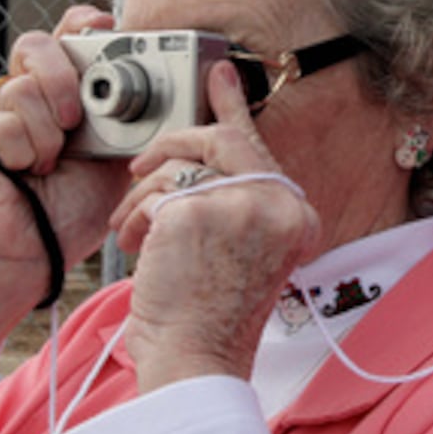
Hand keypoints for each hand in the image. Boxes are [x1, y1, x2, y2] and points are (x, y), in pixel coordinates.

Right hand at [0, 5, 130, 306]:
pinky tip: (25, 171)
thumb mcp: (124, 156)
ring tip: (50, 163)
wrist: (35, 252)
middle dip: (63, 78)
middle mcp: (27, 91)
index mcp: (65, 90)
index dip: (84, 23)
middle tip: (75, 121)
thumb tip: (199, 93)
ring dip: (46, 133)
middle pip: (37, 44)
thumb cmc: (76, 209)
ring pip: (21, 87)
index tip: (106, 26)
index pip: (69, 34)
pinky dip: (22, 150)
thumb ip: (144, 121)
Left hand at [111, 61, 322, 389]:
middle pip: (219, 141)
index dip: (233, 105)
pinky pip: (154, 193)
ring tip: (134, 233)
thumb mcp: (239, 249)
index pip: (260, 145)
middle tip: (143, 165)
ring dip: (143, 199)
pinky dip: (135, 220)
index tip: (218, 73)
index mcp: (298, 215)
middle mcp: (280, 205)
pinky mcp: (197, 211)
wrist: (194, 361)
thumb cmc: (208, 315)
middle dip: (172, 146)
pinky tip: (137, 247)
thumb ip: (235, 198)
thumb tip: (210, 144)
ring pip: (179, 166)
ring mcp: (241, 205)